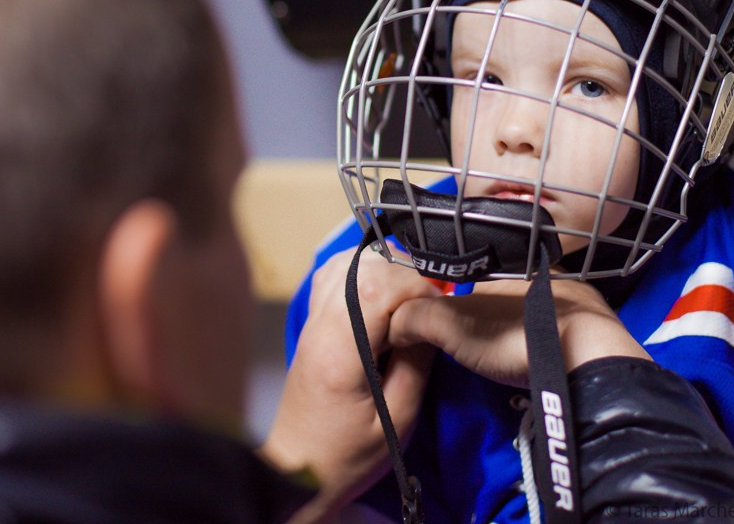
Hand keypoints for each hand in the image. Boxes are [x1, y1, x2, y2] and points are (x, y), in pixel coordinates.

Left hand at [262, 247, 439, 522]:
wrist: (298, 470)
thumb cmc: (349, 455)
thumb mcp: (398, 422)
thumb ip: (417, 366)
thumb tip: (432, 320)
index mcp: (341, 353)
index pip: (376, 286)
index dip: (415, 287)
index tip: (436, 312)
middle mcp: (320, 328)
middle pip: (360, 266)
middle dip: (403, 273)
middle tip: (426, 302)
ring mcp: (311, 323)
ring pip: (344, 262)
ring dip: (382, 269)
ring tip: (407, 295)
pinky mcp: (311, 325)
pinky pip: (332, 276)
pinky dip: (360, 273)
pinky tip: (380, 294)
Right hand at [388, 277, 649, 386]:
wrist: (585, 362)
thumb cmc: (515, 334)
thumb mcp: (451, 323)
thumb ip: (417, 317)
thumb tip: (392, 322)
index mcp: (517, 263)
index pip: (478, 278)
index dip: (461, 302)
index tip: (453, 328)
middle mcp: (552, 276)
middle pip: (510, 298)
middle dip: (494, 320)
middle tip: (480, 347)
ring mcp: (582, 305)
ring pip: (539, 317)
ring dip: (524, 335)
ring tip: (509, 361)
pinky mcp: (598, 335)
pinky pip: (564, 336)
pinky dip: (549, 349)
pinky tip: (539, 366)